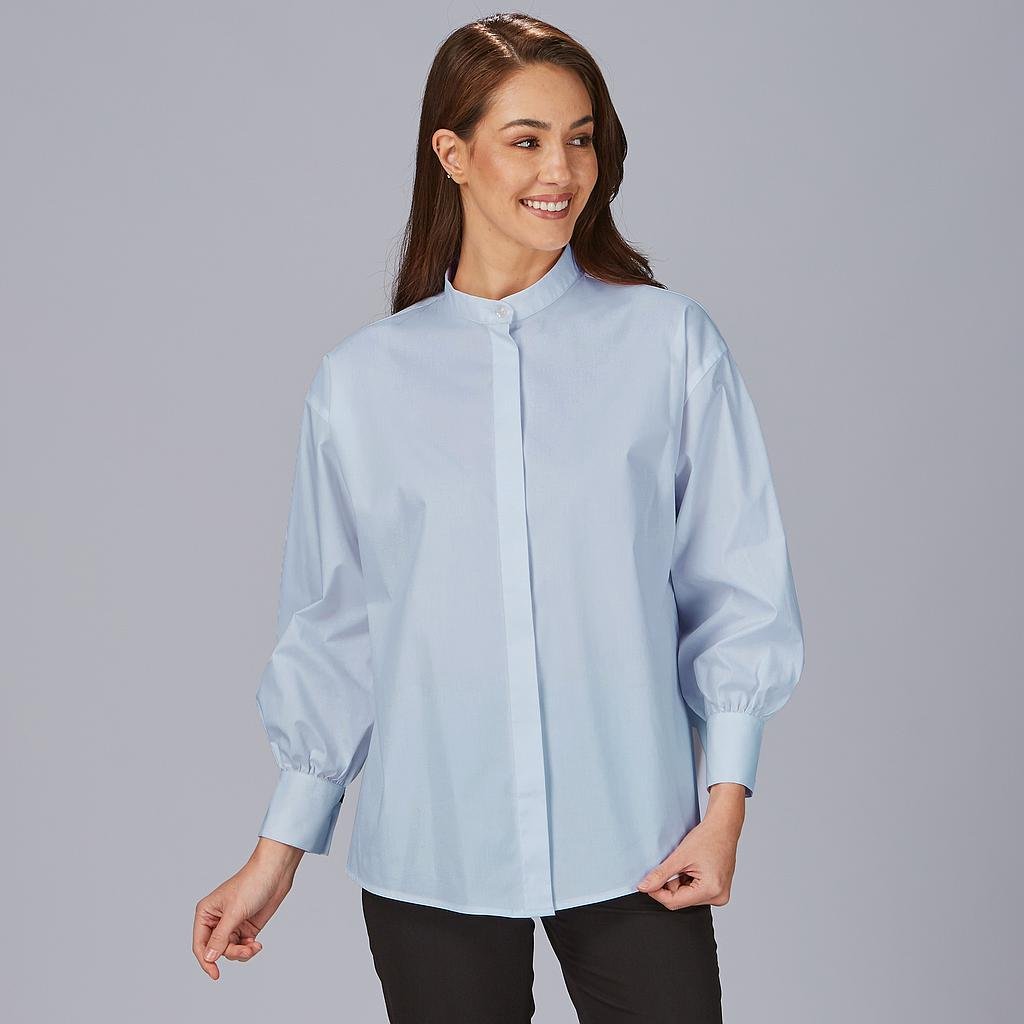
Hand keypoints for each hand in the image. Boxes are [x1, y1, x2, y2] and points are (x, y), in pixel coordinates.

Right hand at [192, 838, 304, 979]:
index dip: (206, 961)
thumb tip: (208, 958)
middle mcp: (216, 920)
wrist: (275, 873)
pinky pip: (242, 947)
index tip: (215, 974)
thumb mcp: (234, 912)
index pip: (200, 944)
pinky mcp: (246, 927)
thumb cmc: (252, 884)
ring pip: (229, 951)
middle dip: (231, 953)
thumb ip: (220, 937)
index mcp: (206, 913)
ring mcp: (232, 924)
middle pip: (216, 950)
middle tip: (246, 950)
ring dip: (241, 953)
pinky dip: (248, 949)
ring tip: (254, 946)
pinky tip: (257, 944)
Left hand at [634, 782, 745, 909]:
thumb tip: (643, 887)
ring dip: (679, 882)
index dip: (657, 893)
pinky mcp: (718, 890)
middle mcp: (718, 897)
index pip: (674, 902)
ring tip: (685, 864)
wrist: (723, 827)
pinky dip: (688, 881)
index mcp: (710, 890)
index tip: (646, 883)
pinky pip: (695, 892)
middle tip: (670, 865)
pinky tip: (691, 867)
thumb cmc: (708, 837)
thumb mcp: (680, 856)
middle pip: (680, 900)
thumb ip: (660, 874)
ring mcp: (719, 895)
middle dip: (670, 885)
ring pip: (686, 896)